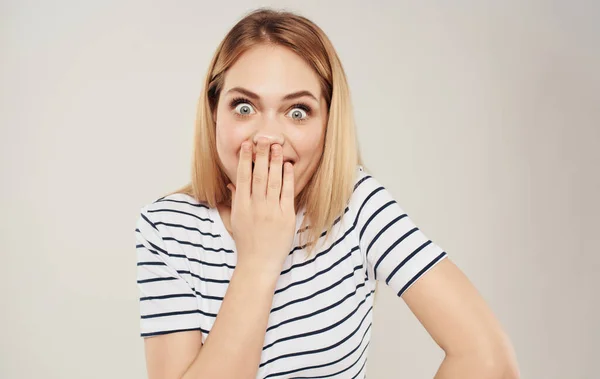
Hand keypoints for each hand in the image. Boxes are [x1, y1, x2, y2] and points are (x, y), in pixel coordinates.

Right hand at [227, 137, 295, 275]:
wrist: (258, 264)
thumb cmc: (246, 243)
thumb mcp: (235, 220)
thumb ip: (233, 200)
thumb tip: (232, 183)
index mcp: (241, 206)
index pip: (243, 177)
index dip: (245, 159)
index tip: (247, 145)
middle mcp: (256, 207)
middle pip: (258, 175)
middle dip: (261, 155)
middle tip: (264, 138)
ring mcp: (271, 212)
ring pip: (273, 181)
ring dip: (275, 162)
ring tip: (277, 146)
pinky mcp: (286, 217)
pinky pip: (287, 193)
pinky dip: (287, 178)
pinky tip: (287, 166)